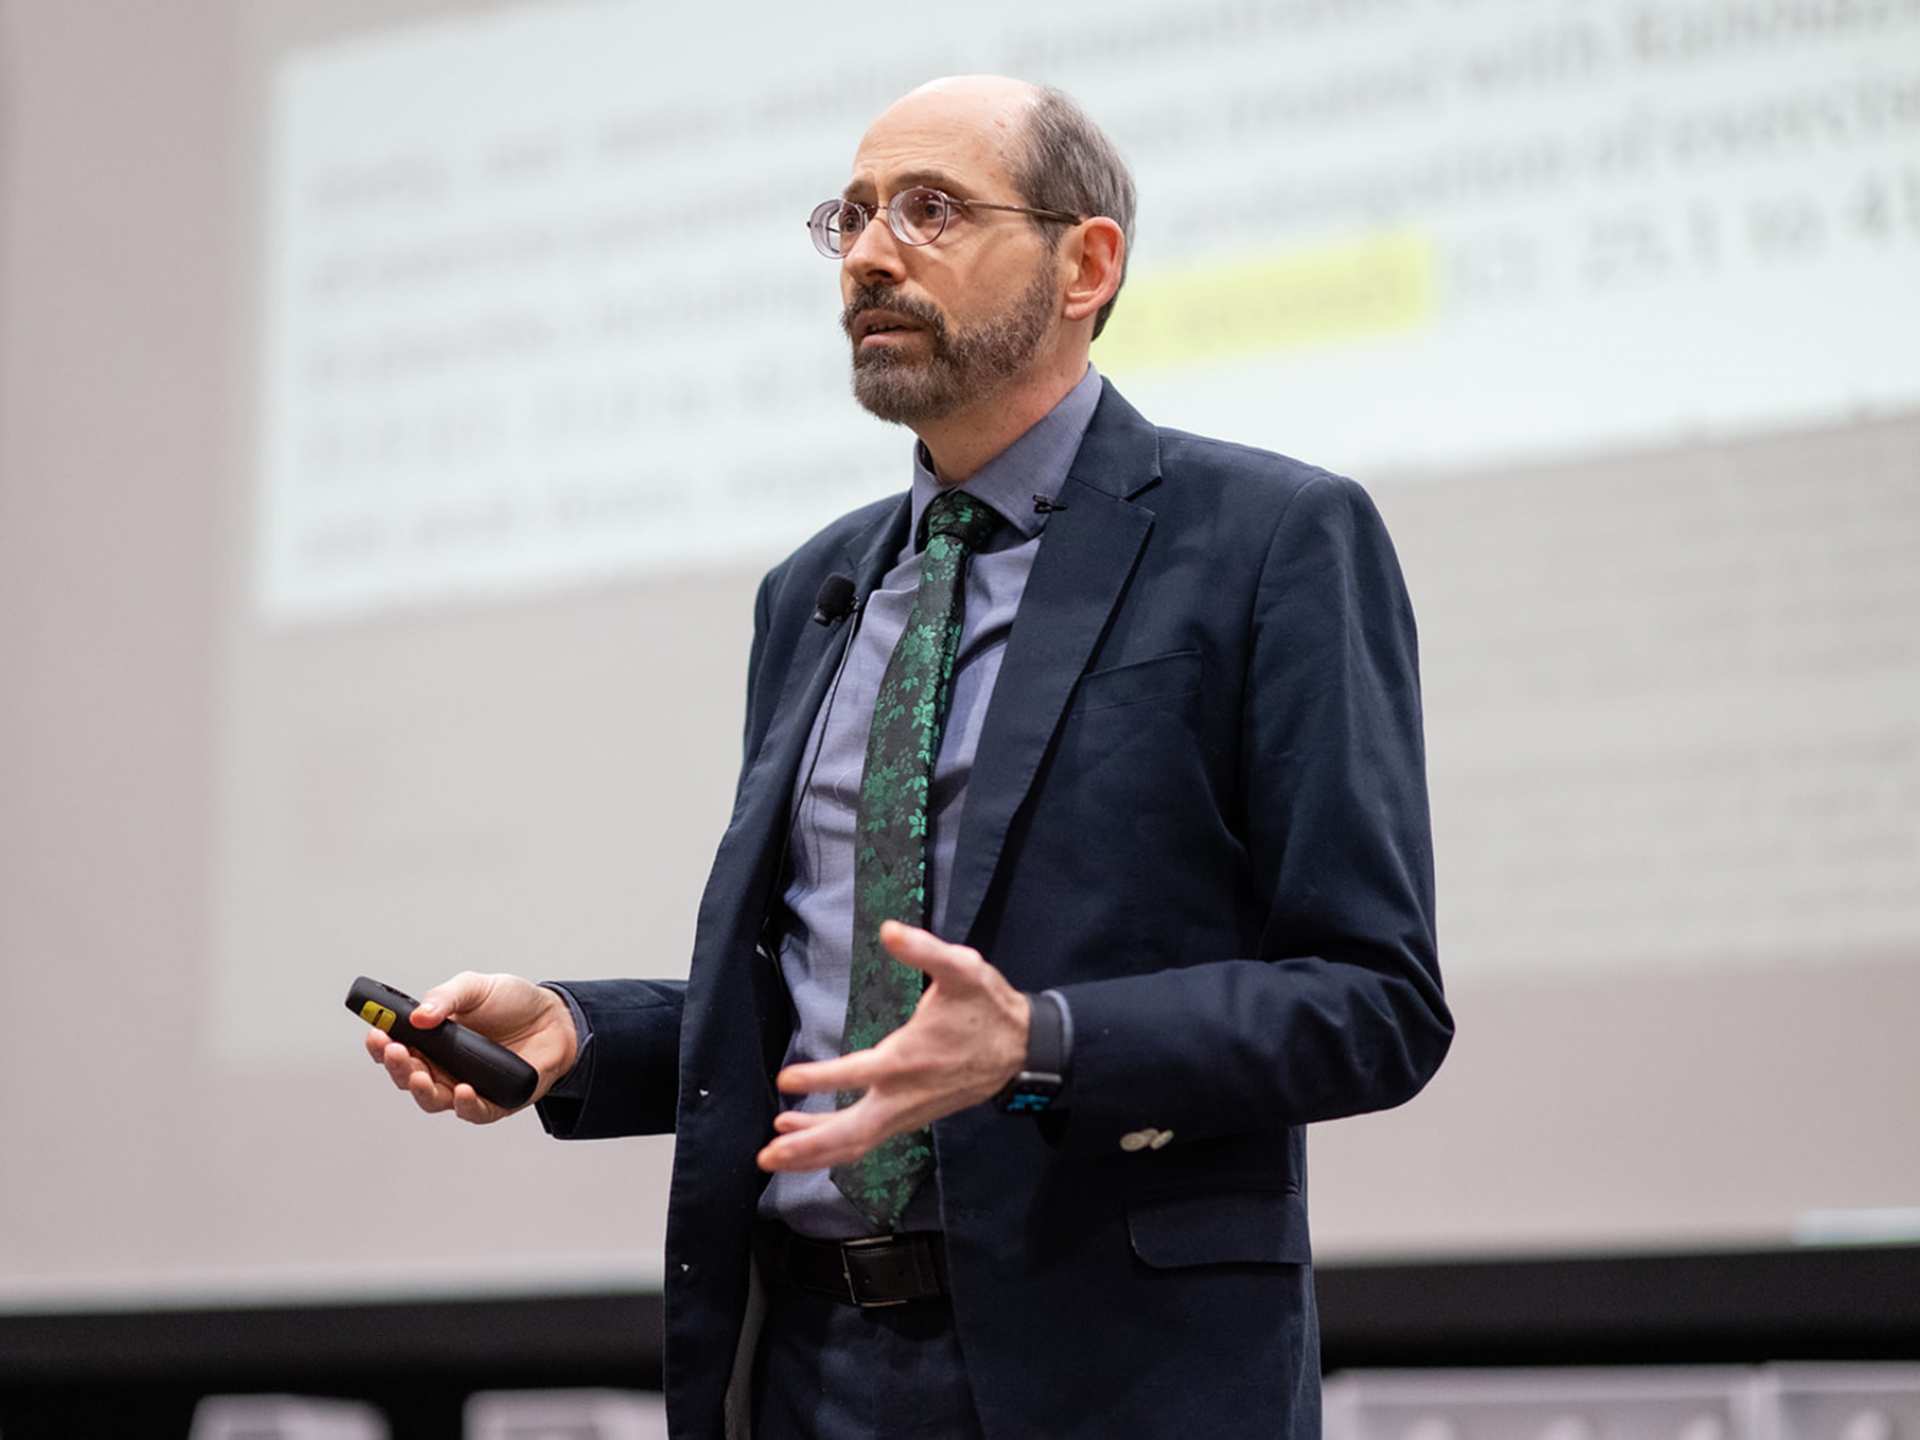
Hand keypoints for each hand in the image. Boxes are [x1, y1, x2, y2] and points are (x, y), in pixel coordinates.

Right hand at [362, 972, 578, 1124]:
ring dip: (422, 1090)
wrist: (556, 1017)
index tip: (376, 1033)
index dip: (381, 1045)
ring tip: (421, 1075)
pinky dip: (465, 1105)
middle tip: (396, 1052)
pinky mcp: (494, 1102)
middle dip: (397, 1067)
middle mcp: (443, 1067)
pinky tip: (462, 1091)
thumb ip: (446, 997)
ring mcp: (466, 1086)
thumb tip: (418, 1016)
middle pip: (408, 1078)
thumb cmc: (512, 1002)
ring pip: (433, 1099)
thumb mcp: (476, 987)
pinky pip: (474, 1112)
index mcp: (432, 1040)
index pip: (396, 1048)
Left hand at [757, 921, 1028, 1172]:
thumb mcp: (963, 968)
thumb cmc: (987, 1007)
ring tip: (773, 1152)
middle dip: (807, 1147)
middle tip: (765, 1156)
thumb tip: (889, 930)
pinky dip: (835, 1142)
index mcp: (907, 1060)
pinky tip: (809, 1133)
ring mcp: (907, 1113)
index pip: (855, 1074)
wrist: (1022, 1049)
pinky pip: (867, 1138)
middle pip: (849, 1134)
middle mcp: (902, 1096)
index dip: (819, 1079)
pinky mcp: (910, 1117)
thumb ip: (924, 950)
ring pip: (857, 1143)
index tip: (785, 1080)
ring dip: (815, 1152)